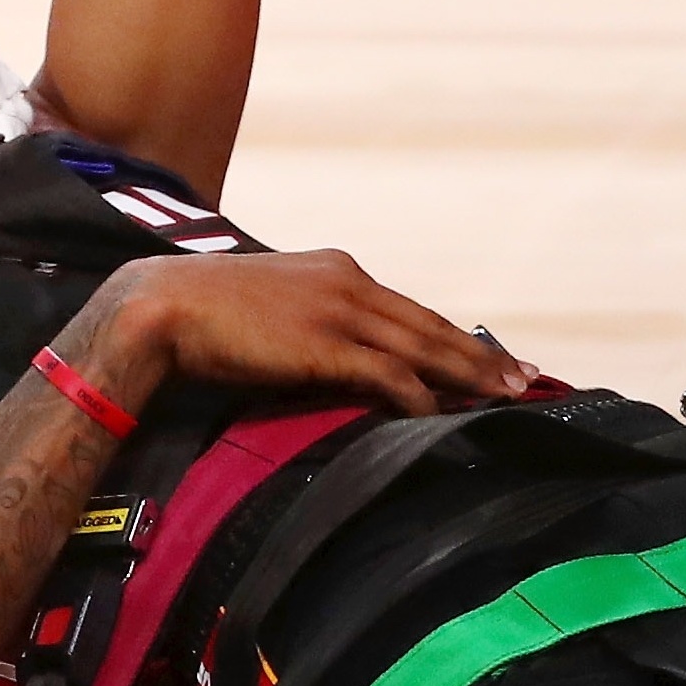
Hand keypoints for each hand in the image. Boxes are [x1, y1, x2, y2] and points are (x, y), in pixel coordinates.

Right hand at [85, 252, 532, 418]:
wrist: (160, 306)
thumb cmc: (203, 314)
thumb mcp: (269, 307)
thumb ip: (307, 324)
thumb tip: (326, 358)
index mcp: (335, 270)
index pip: (408, 309)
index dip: (452, 337)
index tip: (487, 356)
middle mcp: (347, 282)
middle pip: (430, 324)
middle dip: (482, 355)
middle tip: (526, 378)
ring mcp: (339, 310)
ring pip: (423, 346)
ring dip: (469, 375)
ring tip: (506, 397)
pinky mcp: (326, 343)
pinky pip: (389, 372)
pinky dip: (420, 394)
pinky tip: (441, 415)